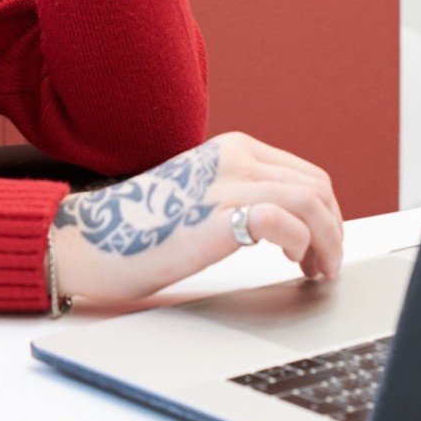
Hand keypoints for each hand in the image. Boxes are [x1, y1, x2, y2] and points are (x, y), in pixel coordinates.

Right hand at [48, 133, 343, 303]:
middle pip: (316, 187)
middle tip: (325, 265)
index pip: (306, 175)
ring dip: (326, 241)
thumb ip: (239, 196)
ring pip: (310, 201)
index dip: (327, 215)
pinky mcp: (215, 216)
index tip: (324, 246)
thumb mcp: (199, 195)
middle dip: (333, 230)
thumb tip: (285, 226)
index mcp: (232, 149)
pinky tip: (290, 263)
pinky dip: (300, 243)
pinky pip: (282, 220)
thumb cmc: (137, 230)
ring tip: (317, 271)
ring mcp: (224, 184)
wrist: (87, 242)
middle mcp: (233, 158)